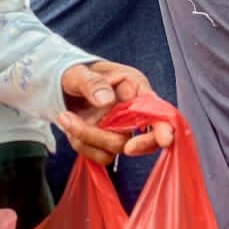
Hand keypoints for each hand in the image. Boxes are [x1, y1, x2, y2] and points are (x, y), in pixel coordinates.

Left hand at [55, 61, 173, 165]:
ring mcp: (121, 130)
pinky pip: (102, 156)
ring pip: (118, 147)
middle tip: (127, 147)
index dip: (164, 126)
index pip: (157, 110)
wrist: (64, 89)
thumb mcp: (79, 72)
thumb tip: (106, 99)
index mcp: (135, 88)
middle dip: (135, 144)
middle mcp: (133, 111)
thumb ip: (93, 83)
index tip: (164, 139)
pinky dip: (82, 145)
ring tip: (65, 116)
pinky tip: (71, 126)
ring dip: (89, 137)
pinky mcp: (108, 144)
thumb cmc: (77, 76)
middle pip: (147, 139)